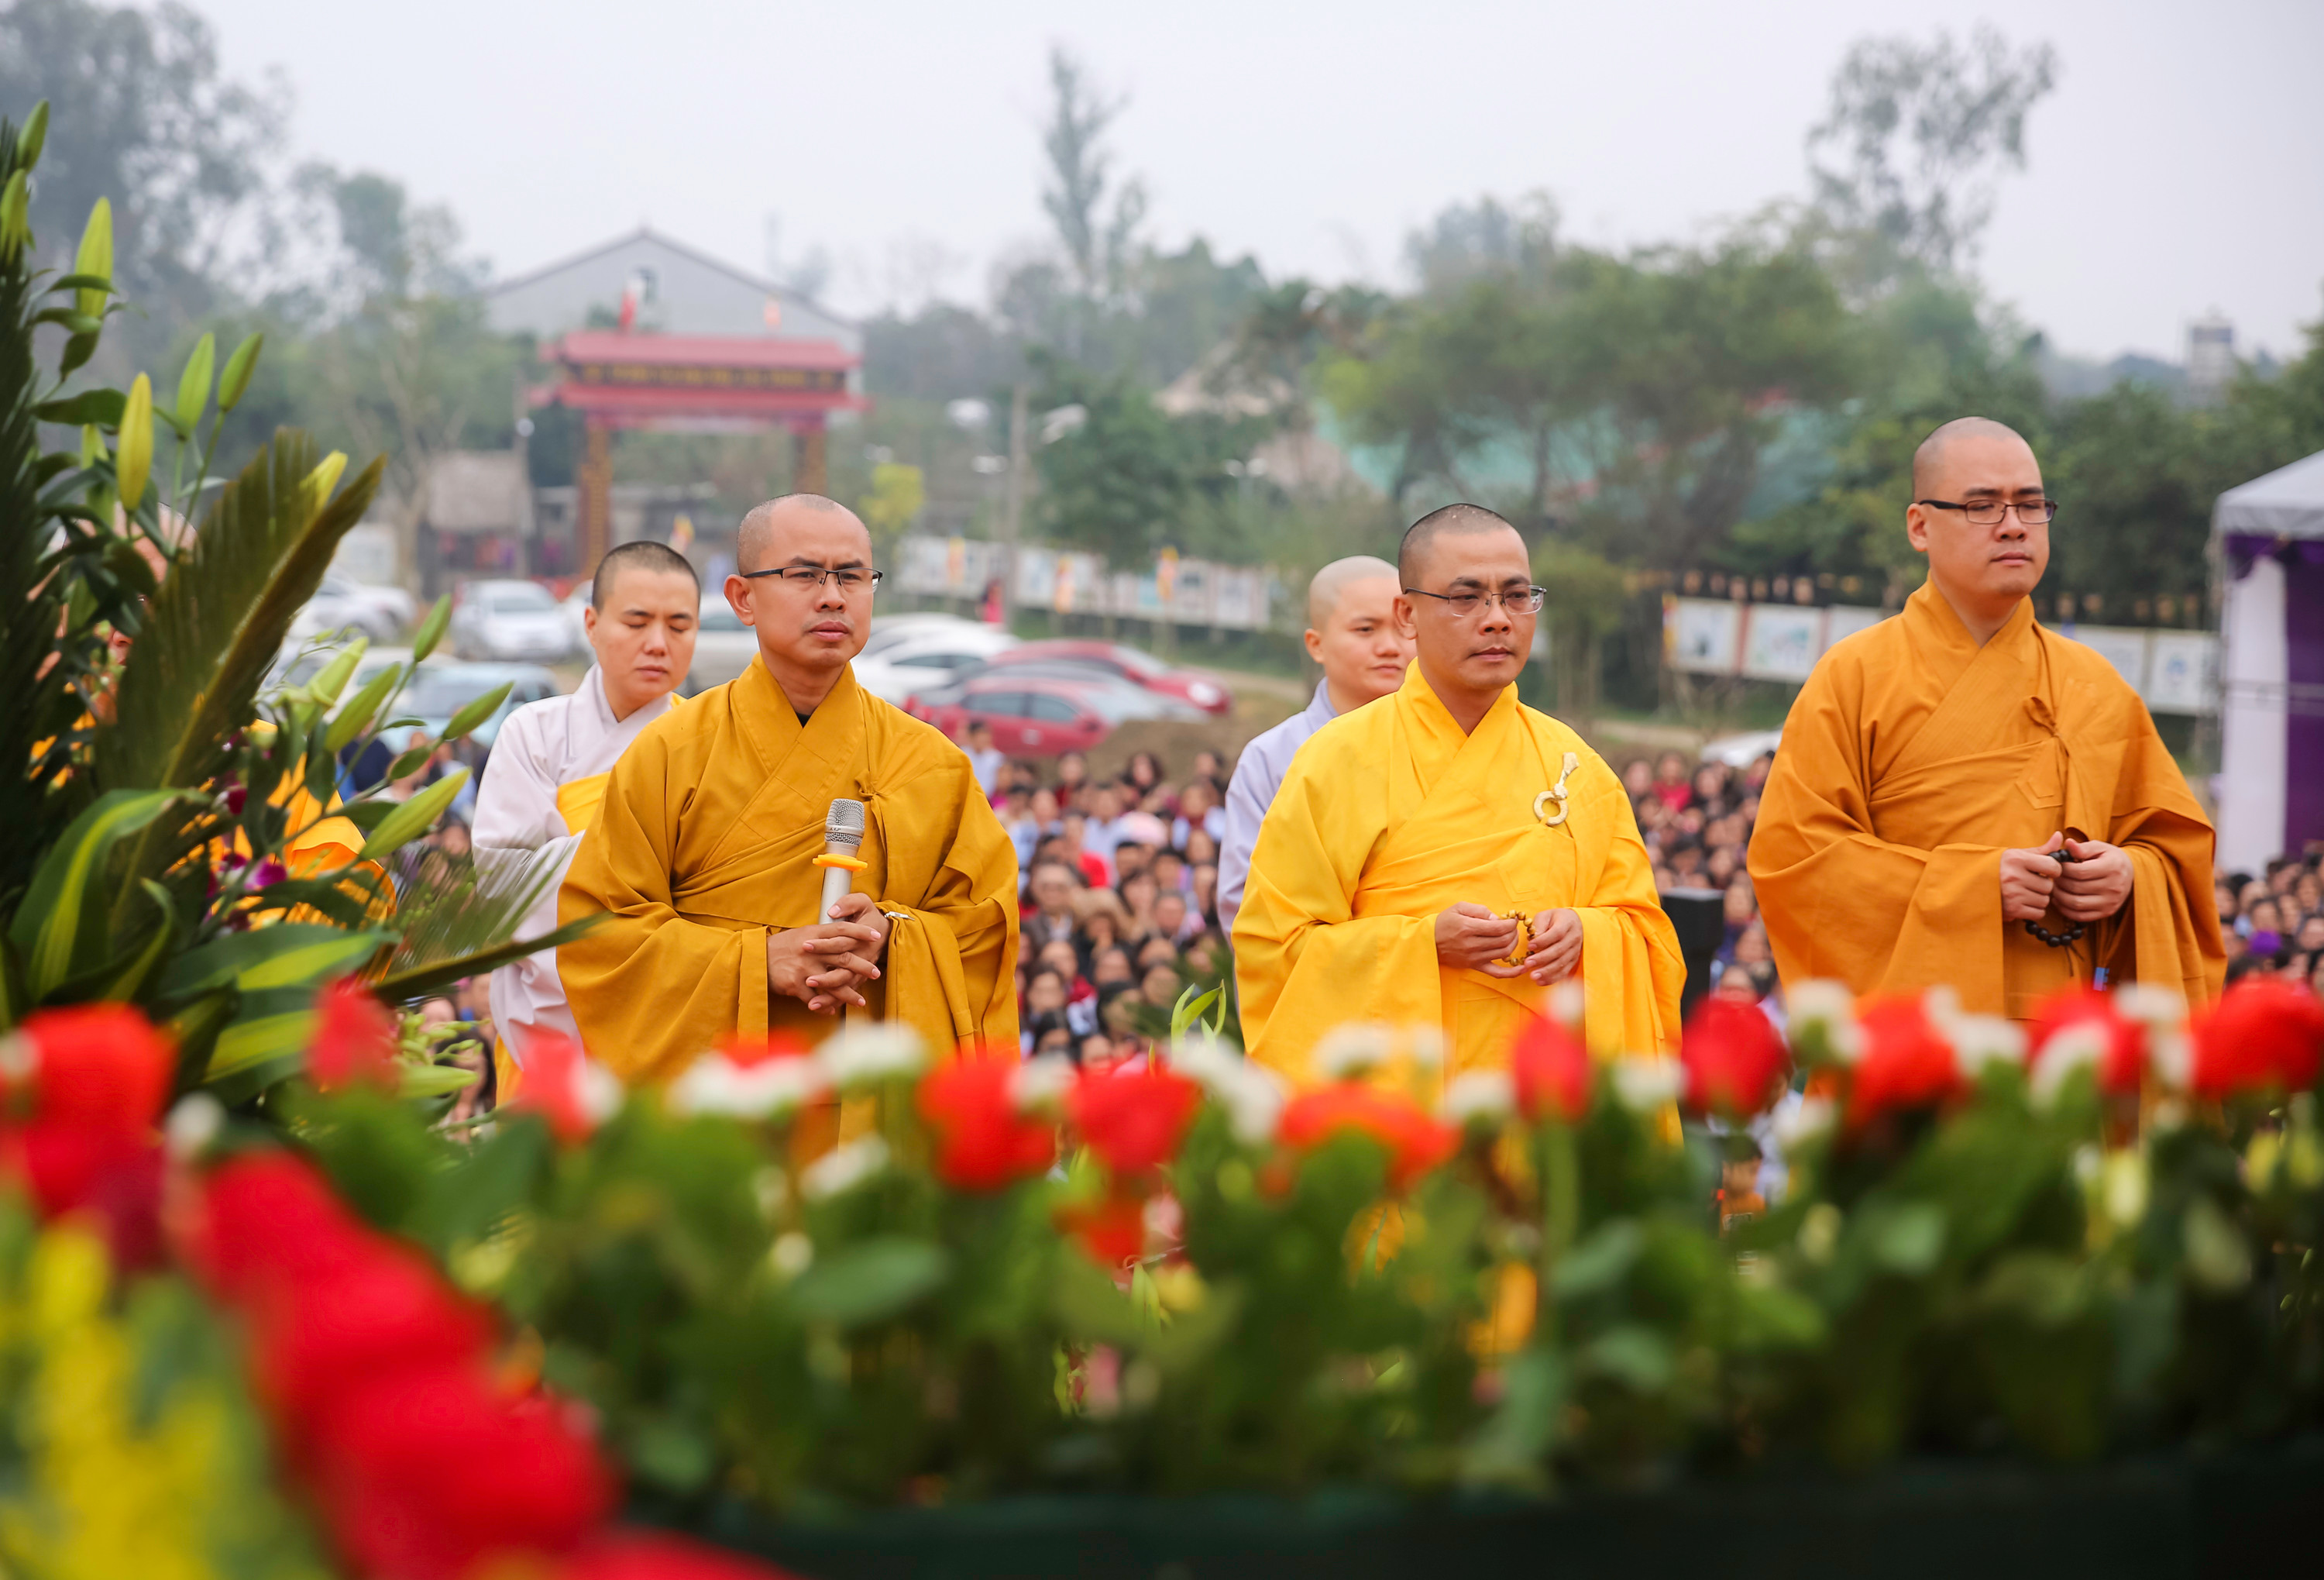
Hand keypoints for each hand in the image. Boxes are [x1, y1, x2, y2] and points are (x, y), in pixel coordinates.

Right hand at [767, 906, 885, 1014]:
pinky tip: (832, 1011)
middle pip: (844, 957)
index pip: (842, 929)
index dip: (860, 931)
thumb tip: (843, 937)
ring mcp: (804, 968)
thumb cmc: (781, 947)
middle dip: (863, 966)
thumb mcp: (801, 934)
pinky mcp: (795, 984)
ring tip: (861, 1001)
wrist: (756, 959)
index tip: (876, 935)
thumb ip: (821, 936)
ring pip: (833, 982)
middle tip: (876, 973)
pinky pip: (815, 998)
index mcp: (814, 934)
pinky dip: (825, 1006)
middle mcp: (812, 950)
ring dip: (849, 994)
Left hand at [806, 893, 894, 1009]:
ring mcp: (860, 969)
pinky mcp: (858, 977)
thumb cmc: (869, 915)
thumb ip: (848, 904)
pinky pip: (847, 992)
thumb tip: (833, 912)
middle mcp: (861, 956)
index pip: (839, 941)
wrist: (885, 930)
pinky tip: (820, 1009)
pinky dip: (834, 1001)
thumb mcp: (862, 902)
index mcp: (859, 937)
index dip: (823, 944)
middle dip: (825, 977)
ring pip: (845, 985)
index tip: (805, 945)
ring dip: (830, 995)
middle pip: (843, 969)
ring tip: (813, 1004)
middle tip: (808, 981)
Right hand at [1435, 902, 1519, 972]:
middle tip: (1512, 927)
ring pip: (1504, 953)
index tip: (1513, 920)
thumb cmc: (1445, 922)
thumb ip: (1481, 910)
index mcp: (1469, 928)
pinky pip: (1497, 973)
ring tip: (1512, 937)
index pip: (1500, 928)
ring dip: (1513, 944)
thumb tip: (1498, 919)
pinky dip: (1512, 972)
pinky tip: (1523, 968)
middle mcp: (1472, 944)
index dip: (1511, 923)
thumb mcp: (1460, 907)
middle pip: (1504, 940)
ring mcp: (1474, 958)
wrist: (1429, 941)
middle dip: (1513, 932)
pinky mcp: (1475, 966)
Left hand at [1509, 908, 1581, 984]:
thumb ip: (1539, 925)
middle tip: (1527, 964)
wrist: (1575, 923)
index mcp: (1567, 923)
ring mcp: (1575, 950)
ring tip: (1533, 976)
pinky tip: (1541, 982)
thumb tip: (1533, 938)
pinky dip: (1552, 978)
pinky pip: (1564, 972)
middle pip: (1559, 950)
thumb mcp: (1546, 915)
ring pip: (1562, 963)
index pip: (1556, 933)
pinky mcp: (1573, 961)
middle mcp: (1573, 937)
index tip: (1529, 946)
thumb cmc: (1555, 919)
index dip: (1543, 941)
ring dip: (1547, 971)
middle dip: (1542, 958)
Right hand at [2000, 832, 2066, 922]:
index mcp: (2016, 859)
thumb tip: (2059, 835)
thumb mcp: (2018, 855)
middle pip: (2048, 886)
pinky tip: (2024, 904)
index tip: (2046, 871)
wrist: (1974, 884)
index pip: (2052, 866)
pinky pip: (2038, 913)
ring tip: (2026, 894)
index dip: (2053, 870)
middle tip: (2031, 884)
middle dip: (2043, 886)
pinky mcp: (2012, 910)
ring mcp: (2012, 894)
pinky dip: (2034, 911)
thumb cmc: (2001, 868)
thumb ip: (2041, 849)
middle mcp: (2014, 876)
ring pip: (2044, 901)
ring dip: (2039, 899)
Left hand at [2056, 837, 2134, 922]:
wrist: (2131, 874)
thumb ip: (2083, 847)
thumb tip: (2068, 843)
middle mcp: (2113, 887)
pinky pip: (2080, 916)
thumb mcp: (2100, 848)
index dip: (2063, 869)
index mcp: (2112, 868)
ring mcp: (2110, 902)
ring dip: (2059, 896)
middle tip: (2052, 876)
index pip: (2079, 872)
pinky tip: (2059, 900)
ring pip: (2076, 904)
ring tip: (2054, 887)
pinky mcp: (2106, 913)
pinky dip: (2065, 910)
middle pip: (2076, 888)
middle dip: (2059, 882)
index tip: (2057, 865)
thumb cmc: (2110, 858)